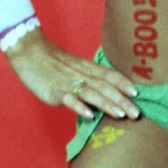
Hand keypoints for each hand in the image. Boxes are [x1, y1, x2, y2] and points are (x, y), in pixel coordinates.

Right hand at [6, 30, 140, 120]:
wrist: (29, 51)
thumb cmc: (53, 62)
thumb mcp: (75, 68)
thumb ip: (90, 80)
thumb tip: (104, 95)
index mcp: (87, 68)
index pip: (110, 75)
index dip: (124, 83)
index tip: (138, 93)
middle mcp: (82, 75)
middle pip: (106, 88)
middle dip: (123, 101)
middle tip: (137, 113)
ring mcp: (69, 83)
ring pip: (92, 94)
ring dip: (107, 104)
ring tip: (121, 114)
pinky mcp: (55, 91)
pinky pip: (70, 99)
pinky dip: (80, 107)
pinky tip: (90, 115)